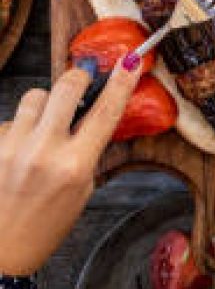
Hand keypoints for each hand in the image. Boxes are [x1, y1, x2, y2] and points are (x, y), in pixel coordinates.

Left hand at [0, 62, 139, 275]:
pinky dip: (19, 129)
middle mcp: (42, 153)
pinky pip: (10, 119)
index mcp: (74, 167)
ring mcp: (12, 148)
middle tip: (80, 82)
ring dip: (44, 104)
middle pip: (66, 86)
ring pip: (34, 96)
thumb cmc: (43, 227)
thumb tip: (91, 115)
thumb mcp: (81, 192)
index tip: (130, 61)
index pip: (105, 112)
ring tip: (42, 128)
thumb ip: (87, 152)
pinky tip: (17, 152)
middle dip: (77, 77)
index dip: (121, 82)